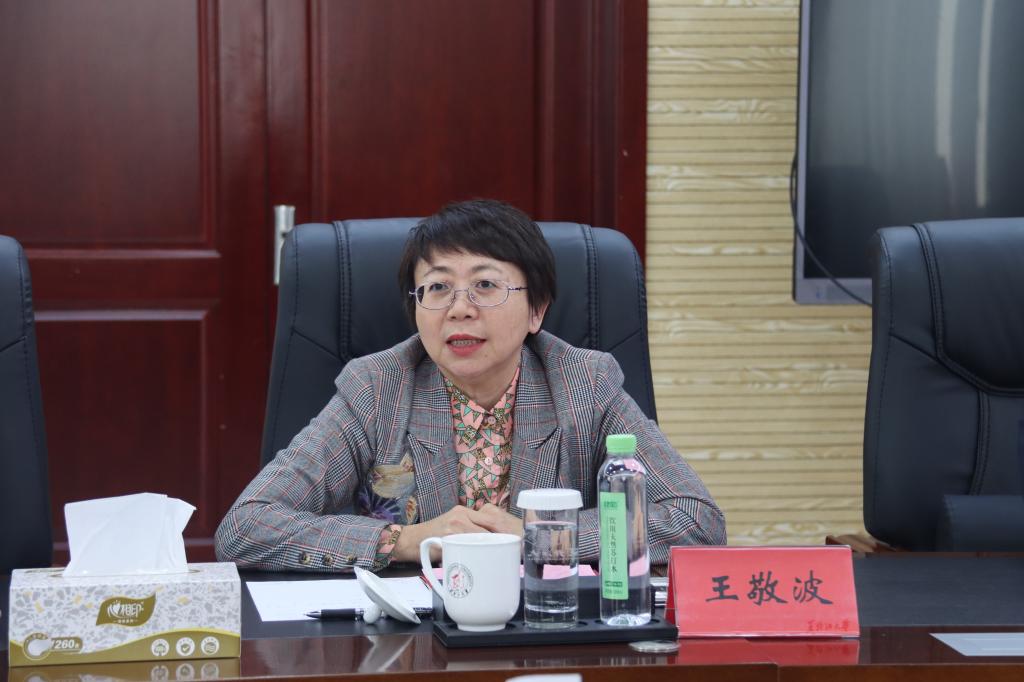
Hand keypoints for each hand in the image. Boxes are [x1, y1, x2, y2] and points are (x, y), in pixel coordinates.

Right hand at [391, 504, 523, 562]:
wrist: (409, 541)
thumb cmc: (432, 539)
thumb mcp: (452, 528)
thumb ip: (469, 530)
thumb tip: (493, 543)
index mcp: (464, 511)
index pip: (492, 517)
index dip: (507, 528)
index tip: (519, 539)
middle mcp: (461, 514)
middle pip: (492, 523)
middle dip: (507, 536)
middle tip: (520, 549)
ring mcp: (455, 524)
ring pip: (484, 534)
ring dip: (498, 544)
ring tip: (510, 555)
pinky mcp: (449, 537)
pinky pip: (470, 544)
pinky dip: (481, 552)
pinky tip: (490, 560)